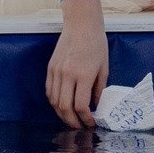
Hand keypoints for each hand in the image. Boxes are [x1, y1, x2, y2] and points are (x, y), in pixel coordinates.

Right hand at [45, 9, 107, 127]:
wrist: (81, 25)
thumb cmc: (96, 44)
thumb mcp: (104, 68)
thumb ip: (99, 89)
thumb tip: (96, 106)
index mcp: (84, 75)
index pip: (80, 105)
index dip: (85, 119)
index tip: (91, 123)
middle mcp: (68, 74)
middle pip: (65, 107)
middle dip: (72, 122)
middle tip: (79, 127)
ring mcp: (56, 71)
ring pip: (54, 101)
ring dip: (62, 114)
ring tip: (71, 119)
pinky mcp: (50, 68)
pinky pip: (49, 91)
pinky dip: (54, 102)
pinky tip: (62, 106)